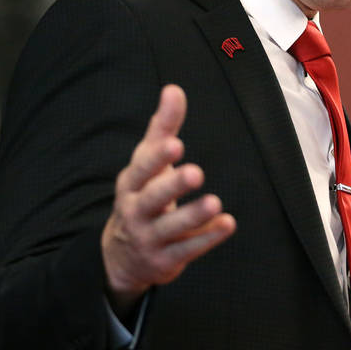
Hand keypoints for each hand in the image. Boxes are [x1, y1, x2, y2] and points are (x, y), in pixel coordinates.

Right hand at [101, 84, 235, 315]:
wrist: (122, 256)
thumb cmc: (142, 195)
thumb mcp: (147, 163)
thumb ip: (163, 128)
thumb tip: (174, 89)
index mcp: (131, 184)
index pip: (142, 169)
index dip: (157, 158)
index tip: (176, 144)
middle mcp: (136, 211)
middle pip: (154, 198)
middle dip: (173, 185)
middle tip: (196, 172)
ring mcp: (149, 238)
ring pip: (172, 227)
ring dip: (194, 215)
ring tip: (216, 202)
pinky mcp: (165, 260)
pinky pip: (187, 249)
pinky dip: (207, 238)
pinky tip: (228, 224)